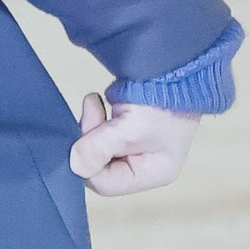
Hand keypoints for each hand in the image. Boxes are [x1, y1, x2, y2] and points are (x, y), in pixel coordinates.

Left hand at [70, 91, 196, 195]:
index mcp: (152, 173)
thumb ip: (98, 148)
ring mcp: (135, 146)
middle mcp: (144, 164)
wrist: (175, 65)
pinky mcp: (127, 128)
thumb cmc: (162, 100)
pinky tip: (99, 100)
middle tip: (93, 110)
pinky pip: (99, 132)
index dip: (88, 161)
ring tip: (96, 102)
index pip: (105, 183)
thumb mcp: (130, 128)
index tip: (88, 132)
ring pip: (96, 148)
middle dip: (89, 139)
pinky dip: (95, 116)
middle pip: (99, 166)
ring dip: (90, 125)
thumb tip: (74, 165)